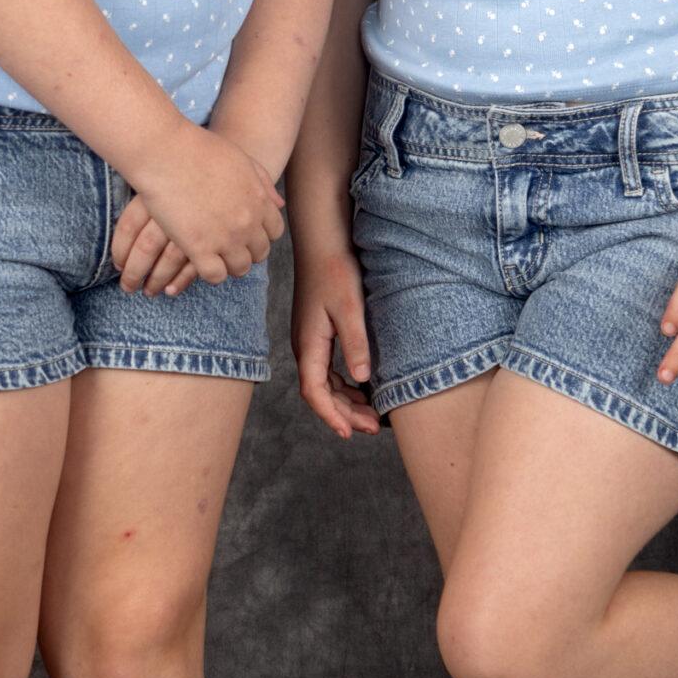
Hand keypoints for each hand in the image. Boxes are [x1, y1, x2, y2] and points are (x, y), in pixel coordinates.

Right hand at [116, 123, 284, 287]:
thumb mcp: (241, 160)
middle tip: (229, 248)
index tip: (246, 233)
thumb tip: (279, 204)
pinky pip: (215, 276)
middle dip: (247, 252)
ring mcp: (225, 237)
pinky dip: (210, 273)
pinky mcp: (199, 248)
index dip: (261, 235)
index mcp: (259, 200)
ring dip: (229, 265)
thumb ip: (263, 182)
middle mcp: (247, 222)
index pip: (274, 232)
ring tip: (215, 259)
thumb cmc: (199, 150)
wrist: (166, 153)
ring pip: (239, 268)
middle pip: (259, 253)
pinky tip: (199, 261)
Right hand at [290, 240, 379, 437]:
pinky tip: (364, 388)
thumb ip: (356, 344)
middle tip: (372, 428)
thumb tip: (363, 378)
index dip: (331, 416)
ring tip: (372, 415)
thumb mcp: (350, 308)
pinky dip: (345, 385)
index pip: (314, 393)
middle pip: (321, 393)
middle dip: (345, 414)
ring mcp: (310, 341)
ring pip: (325, 383)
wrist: (322, 243)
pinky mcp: (318, 334)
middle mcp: (305, 348)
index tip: (349, 434)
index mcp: (309, 345)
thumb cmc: (335, 271)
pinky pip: (328, 370)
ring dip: (346, 401)